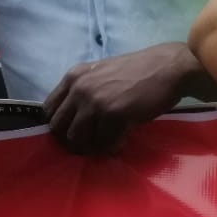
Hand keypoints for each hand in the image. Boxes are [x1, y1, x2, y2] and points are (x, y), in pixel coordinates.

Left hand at [44, 42, 202, 154]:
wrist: (167, 69)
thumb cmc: (139, 72)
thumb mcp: (102, 73)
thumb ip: (85, 90)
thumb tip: (75, 118)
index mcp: (74, 76)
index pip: (49, 109)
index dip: (59, 126)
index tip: (73, 133)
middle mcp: (80, 88)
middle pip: (59, 127)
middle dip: (71, 141)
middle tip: (89, 145)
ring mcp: (95, 102)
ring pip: (78, 139)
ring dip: (91, 147)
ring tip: (107, 143)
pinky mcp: (113, 115)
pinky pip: (104, 143)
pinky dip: (112, 147)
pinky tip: (122, 141)